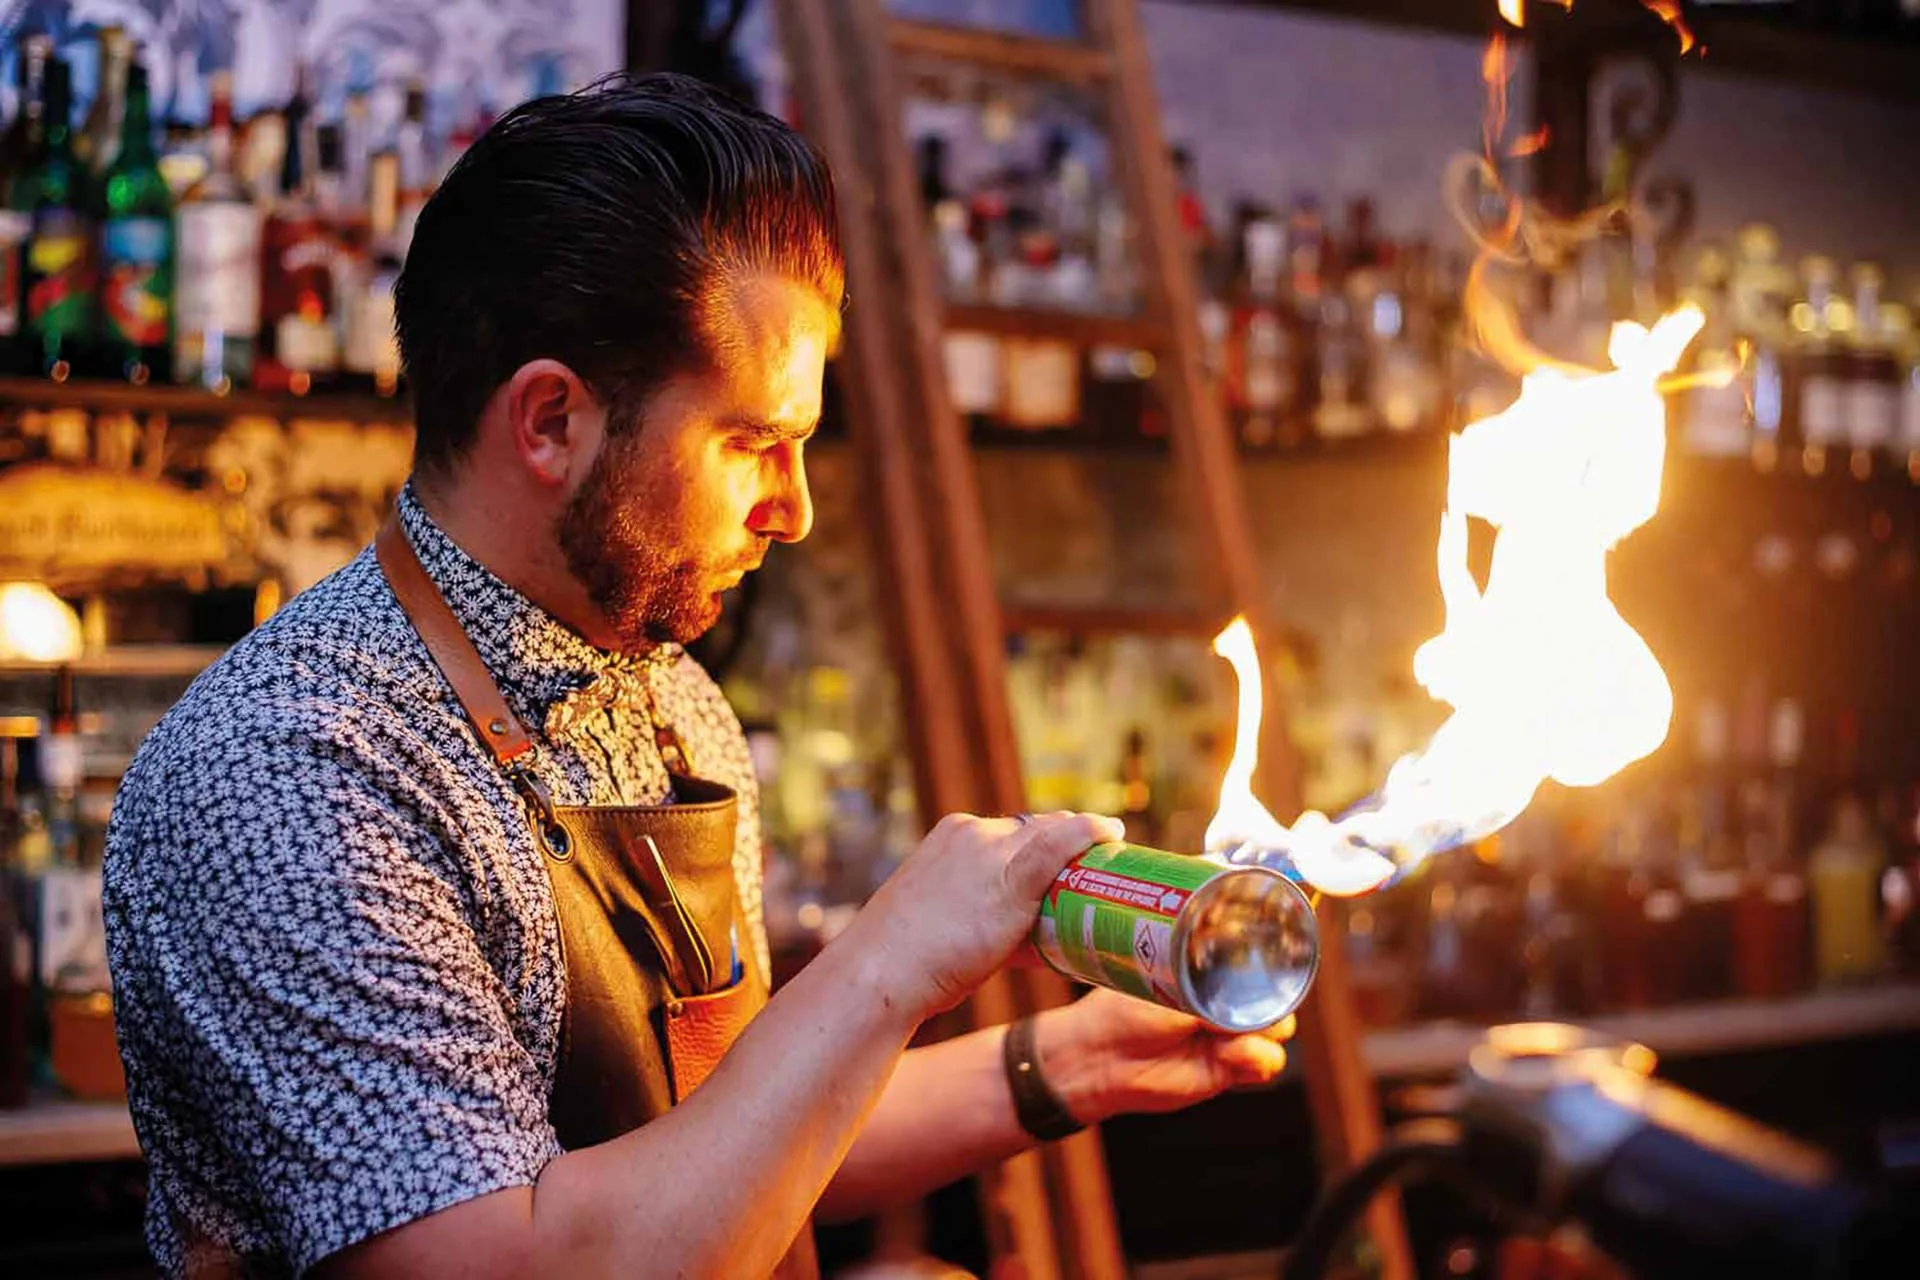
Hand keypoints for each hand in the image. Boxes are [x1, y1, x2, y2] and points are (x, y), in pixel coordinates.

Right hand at [847, 811, 1123, 1020]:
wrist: (883, 973)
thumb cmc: (910, 962)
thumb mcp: (944, 921)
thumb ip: (988, 920)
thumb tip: (1040, 945)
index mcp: (952, 836)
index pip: (1013, 830)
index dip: (1045, 842)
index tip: (1066, 858)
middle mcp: (974, 834)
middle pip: (1038, 828)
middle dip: (1069, 840)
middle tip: (1096, 862)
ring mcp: (992, 854)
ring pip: (1052, 835)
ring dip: (1083, 842)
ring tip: (1110, 857)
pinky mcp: (1010, 881)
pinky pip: (1060, 845)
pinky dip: (1090, 832)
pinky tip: (1112, 831)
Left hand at [1033, 987, 1294, 1124]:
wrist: (1102, 1058)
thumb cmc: (1125, 1012)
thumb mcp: (1171, 991)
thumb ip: (1211, 994)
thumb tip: (1246, 999)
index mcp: (1211, 973)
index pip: (1259, 965)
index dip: (1271, 967)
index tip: (1271, 963)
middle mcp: (1225, 1003)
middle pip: (1276, 998)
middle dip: (1273, 999)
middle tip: (1245, 1003)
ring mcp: (1229, 1036)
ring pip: (1278, 1032)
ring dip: (1265, 1030)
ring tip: (1226, 1034)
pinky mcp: (1228, 1069)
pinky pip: (1266, 1063)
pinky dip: (1258, 1057)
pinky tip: (1228, 1054)